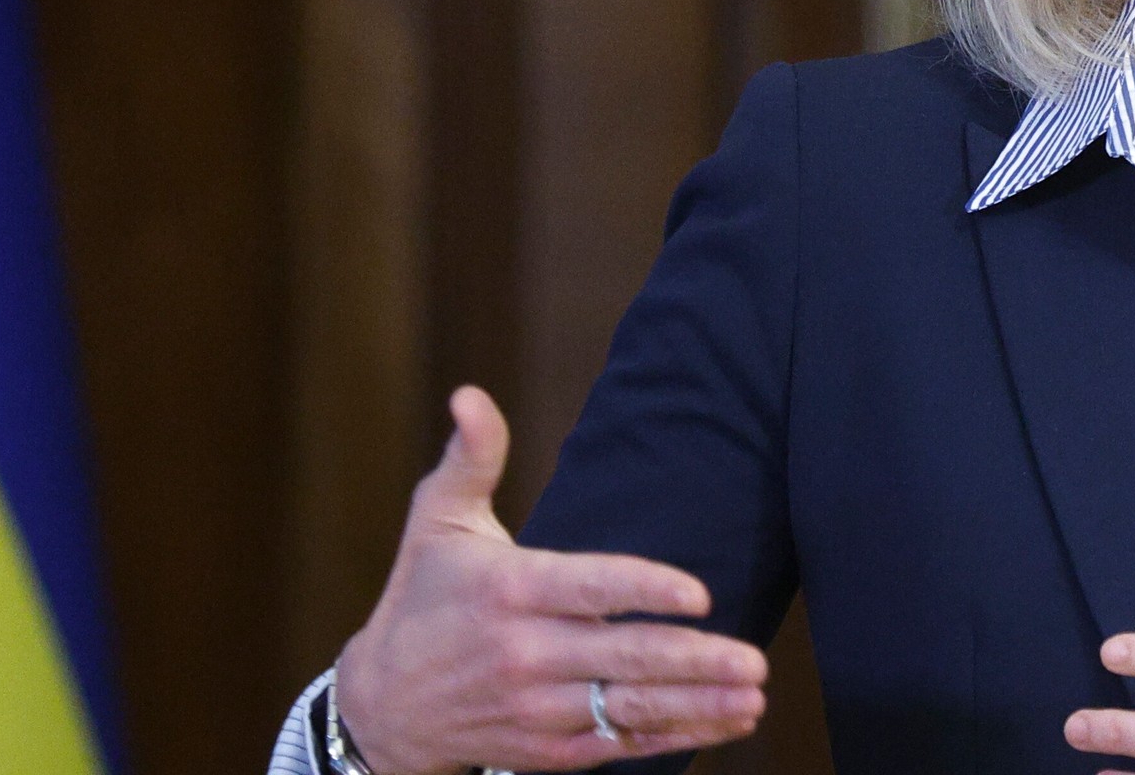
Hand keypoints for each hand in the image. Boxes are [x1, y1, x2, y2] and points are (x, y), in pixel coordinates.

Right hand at [333, 386, 769, 773]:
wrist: (379, 706)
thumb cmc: (421, 596)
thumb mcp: (437, 519)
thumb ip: (472, 457)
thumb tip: (470, 394)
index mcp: (510, 589)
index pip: (589, 588)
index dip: (645, 592)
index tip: (699, 595)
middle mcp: (524, 653)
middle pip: (621, 657)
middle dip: (694, 661)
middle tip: (755, 660)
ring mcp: (535, 708)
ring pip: (627, 707)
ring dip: (696, 705)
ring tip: (752, 697)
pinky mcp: (543, 749)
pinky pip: (615, 745)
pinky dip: (671, 737)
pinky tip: (724, 725)